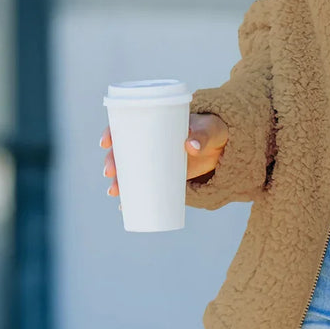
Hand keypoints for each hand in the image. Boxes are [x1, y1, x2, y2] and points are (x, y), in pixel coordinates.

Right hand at [99, 113, 229, 197]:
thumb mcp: (210, 129)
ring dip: (117, 180)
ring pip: (129, 169)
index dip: (112, 131)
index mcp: (156, 122)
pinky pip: (142, 185)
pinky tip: (123, 206)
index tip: (106, 142)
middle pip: (123, 149)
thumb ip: (203, 135)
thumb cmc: (213, 131)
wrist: (223, 147)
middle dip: (112, 161)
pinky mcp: (163, 175)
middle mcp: (150, 141)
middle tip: (110, 172)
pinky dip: (132, 195)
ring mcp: (155, 159)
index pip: (127, 123)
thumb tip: (191, 145)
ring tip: (114, 191)